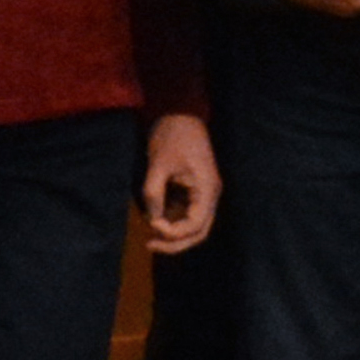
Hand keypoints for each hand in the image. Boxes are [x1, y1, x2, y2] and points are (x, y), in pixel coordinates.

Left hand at [139, 115, 220, 252]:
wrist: (181, 115)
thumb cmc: (172, 136)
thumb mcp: (158, 164)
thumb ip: (154, 193)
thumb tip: (151, 218)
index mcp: (207, 189)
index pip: (196, 225)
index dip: (173, 232)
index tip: (151, 223)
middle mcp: (210, 196)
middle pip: (199, 232)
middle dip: (175, 243)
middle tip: (150, 245)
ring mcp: (203, 194)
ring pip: (194, 227)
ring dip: (173, 235)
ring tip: (150, 236)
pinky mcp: (193, 191)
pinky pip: (186, 215)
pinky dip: (172, 223)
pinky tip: (154, 221)